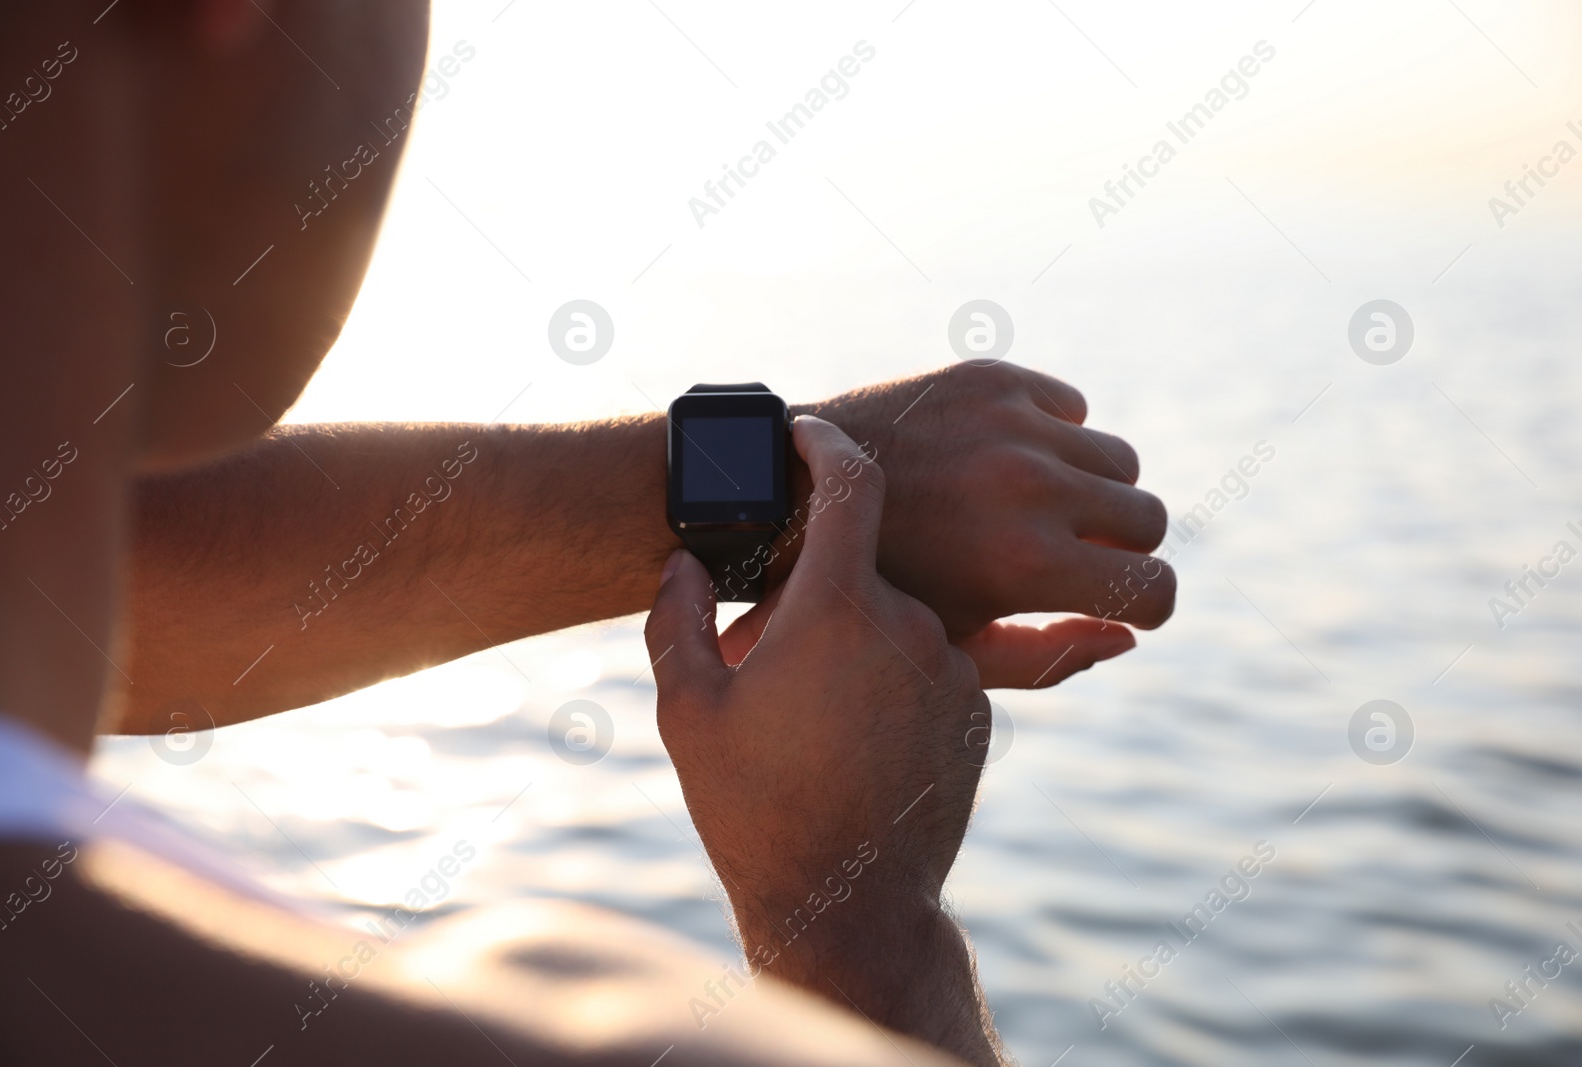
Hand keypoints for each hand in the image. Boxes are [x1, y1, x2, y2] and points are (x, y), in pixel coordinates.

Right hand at [646, 416, 1004, 1066]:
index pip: (850, 483)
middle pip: (866, 565)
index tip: (808, 432)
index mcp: (839, 609)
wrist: (847, 905)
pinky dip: (892, 675)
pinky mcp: (977, 710)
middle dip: (818, 589)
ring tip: (808, 709)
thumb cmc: (753, 808)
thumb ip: (680, 619)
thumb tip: (684, 564)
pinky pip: (929, 664)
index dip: (826, 443)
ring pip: (898, 618)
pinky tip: (851, 735)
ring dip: (856, 638)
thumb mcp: (689, 710)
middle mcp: (912, 625)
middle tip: (769, 649)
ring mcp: (953, 669)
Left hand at [784, 361, 1174, 688]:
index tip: (1120, 601)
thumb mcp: (953, 646)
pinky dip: (1052, 436)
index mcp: (1025, 565)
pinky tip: (1003, 461)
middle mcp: (1030, 487)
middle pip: (1150, 518)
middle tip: (1077, 556)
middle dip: (1125, 547)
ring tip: (1038, 510)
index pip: (1155, 587)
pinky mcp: (990, 379)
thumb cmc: (872, 589)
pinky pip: (1071, 407)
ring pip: (1120, 461)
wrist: (790, 498)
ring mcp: (1012, 424)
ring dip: (1092, 490)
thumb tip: (1128, 636)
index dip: (1145, 604)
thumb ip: (1050, 655)